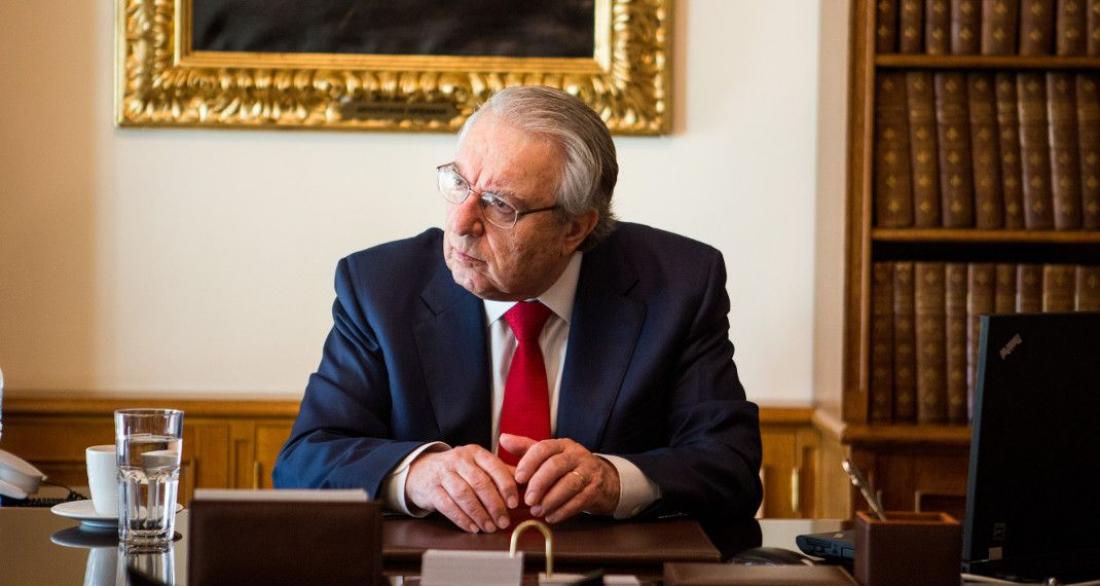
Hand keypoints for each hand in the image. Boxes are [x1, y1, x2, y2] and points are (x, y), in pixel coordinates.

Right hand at [405, 444, 518, 532]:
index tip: (514, 503)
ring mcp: (443, 473)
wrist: (421, 471)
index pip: (495, 467)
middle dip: (494, 505)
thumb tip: (526, 484)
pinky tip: (472, 528)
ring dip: (479, 514)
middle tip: (503, 521)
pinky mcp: (431, 489)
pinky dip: (462, 519)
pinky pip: (448, 505)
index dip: (506, 486)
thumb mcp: (478, 464)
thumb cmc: (457, 470)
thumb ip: (500, 472)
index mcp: (475, 452)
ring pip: (464, 494)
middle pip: (480, 483)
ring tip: (490, 527)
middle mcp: (459, 459)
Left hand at [500, 434, 619, 523]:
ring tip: (537, 511)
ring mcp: (589, 471)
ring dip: (550, 500)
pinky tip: (551, 518)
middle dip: (539, 484)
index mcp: (562, 445)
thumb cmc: (568, 468)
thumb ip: (526, 449)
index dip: (529, 463)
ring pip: (570, 484)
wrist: (603, 480)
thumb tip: (503, 439)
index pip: (544, 448)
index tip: (518, 479)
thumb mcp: (548, 456)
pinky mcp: (596, 489)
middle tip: (527, 500)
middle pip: (556, 466)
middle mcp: (577, 455)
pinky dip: (563, 511)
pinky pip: (579, 501)